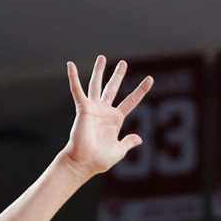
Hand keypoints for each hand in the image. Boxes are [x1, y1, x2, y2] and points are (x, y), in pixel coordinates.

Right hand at [60, 55, 153, 178]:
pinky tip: (71, 65)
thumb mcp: (119, 150)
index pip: (131, 101)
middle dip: (118, 75)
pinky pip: (77, 90)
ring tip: (102, 57)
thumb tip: (139, 139)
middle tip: (124, 63)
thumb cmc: (100, 159)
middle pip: (113, 88)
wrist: (84, 162)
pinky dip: (74, 78)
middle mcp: (105, 111)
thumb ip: (128, 142)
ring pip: (97, 85)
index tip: (150, 79)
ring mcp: (94, 108)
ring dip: (99, 71)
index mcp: (116, 119)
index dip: (140, 90)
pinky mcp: (83, 109)